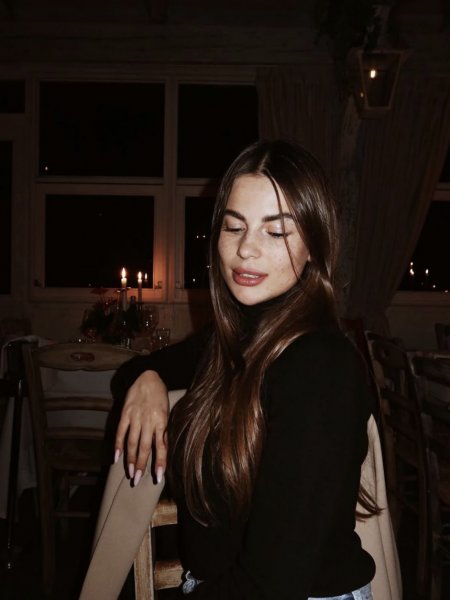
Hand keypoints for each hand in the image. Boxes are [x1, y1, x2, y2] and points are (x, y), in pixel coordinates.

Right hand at [114, 370, 168, 485]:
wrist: (149, 376)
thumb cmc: (161, 396)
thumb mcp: (167, 411)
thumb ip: (163, 429)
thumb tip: (162, 448)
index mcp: (162, 421)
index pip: (161, 445)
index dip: (160, 462)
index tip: (158, 476)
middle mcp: (149, 420)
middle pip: (145, 447)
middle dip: (141, 465)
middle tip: (137, 480)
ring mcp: (136, 417)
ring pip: (132, 442)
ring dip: (130, 459)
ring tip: (130, 473)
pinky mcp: (125, 413)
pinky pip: (121, 431)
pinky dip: (118, 445)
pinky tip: (116, 457)